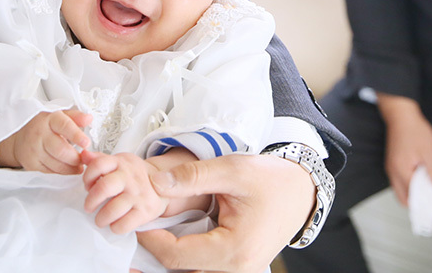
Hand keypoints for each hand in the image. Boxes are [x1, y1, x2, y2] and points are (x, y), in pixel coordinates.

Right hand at [0, 108, 91, 173]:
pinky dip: (62, 172)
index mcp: (49, 119)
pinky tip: (68, 169)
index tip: (87, 143)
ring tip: (79, 166)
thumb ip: (75, 117)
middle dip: (76, 157)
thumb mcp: (59, 116)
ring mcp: (34, 150)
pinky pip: (50, 171)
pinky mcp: (31, 164)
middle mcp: (40, 134)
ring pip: (56, 164)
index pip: (64, 126)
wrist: (20, 139)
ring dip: (71, 167)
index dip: (76, 135)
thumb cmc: (44, 127)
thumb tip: (89, 118)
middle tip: (84, 159)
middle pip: (61, 150)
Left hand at [82, 150, 167, 232]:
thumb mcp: (119, 163)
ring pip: (112, 210)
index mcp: (121, 163)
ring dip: (100, 218)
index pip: (98, 164)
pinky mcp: (146, 211)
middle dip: (90, 201)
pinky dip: (115, 227)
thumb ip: (100, 159)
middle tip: (88, 207)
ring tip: (100, 219)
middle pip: (104, 187)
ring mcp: (139, 194)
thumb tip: (84, 154)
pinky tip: (115, 223)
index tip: (87, 186)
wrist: (163, 186)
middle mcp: (130, 177)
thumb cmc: (133, 176)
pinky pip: (123, 225)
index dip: (87, 177)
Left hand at [136, 154, 315, 272]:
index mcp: (235, 250)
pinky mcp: (237, 269)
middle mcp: (238, 270)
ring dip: (168, 263)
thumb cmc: (271, 180)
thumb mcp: (231, 170)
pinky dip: (184, 262)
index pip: (176, 255)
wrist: (300, 190)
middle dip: (153, 258)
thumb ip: (192, 177)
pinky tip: (167, 248)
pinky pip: (203, 271)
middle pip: (180, 272)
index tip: (133, 225)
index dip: (150, 241)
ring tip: (143, 249)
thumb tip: (156, 184)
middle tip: (130, 244)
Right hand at [377, 93, 431, 205]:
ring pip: (401, 189)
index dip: (423, 203)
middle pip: (403, 198)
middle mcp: (393, 171)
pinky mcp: (393, 161)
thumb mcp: (429, 151)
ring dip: (413, 191)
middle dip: (417, 201)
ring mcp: (391, 167)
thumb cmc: (413, 129)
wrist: (401, 114)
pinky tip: (423, 176)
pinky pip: (400, 179)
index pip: (411, 197)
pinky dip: (410, 182)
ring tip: (430, 187)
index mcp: (401, 171)